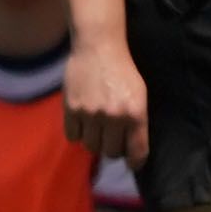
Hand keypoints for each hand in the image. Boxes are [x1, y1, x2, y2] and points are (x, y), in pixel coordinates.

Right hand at [63, 34, 148, 168]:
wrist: (98, 48)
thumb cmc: (122, 71)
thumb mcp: (139, 96)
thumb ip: (135, 121)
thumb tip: (128, 146)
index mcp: (135, 114)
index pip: (137, 151)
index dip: (135, 162)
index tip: (132, 163)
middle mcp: (114, 117)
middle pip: (111, 152)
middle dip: (112, 149)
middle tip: (110, 139)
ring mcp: (90, 114)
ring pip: (91, 146)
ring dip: (94, 142)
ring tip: (95, 130)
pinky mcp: (71, 108)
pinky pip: (72, 136)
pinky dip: (77, 133)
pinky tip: (81, 123)